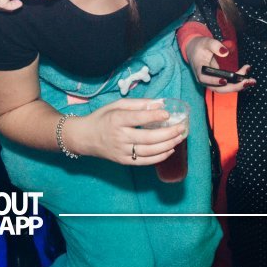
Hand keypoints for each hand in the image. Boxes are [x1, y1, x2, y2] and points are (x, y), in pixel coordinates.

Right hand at [63, 98, 185, 164]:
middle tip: (181, 128)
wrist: (85, 137)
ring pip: (149, 151)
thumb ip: (137, 104)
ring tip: (179, 138)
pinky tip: (170, 150)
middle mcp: (119, 137)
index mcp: (116, 120)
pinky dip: (159, 157)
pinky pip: (145, 161)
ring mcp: (121, 151)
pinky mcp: (123, 161)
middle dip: (168, 133)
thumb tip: (159, 104)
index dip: (154, 116)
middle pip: (148, 137)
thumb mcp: (116, 105)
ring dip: (167, 145)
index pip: (138, 118)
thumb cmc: (102, 118)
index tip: (167, 114)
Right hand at [187, 36, 254, 93]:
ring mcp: (212, 81)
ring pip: (225, 88)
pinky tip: (247, 76)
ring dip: (239, 85)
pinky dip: (238, 81)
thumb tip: (225, 52)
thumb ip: (214, 45)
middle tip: (247, 81)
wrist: (196, 50)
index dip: (214, 81)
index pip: (205, 78)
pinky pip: (228, 84)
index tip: (225, 80)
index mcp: (199, 69)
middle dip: (234, 86)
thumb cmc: (200, 46)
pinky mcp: (218, 81)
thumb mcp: (206, 42)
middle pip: (218, 88)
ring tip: (251, 80)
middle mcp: (205, 79)